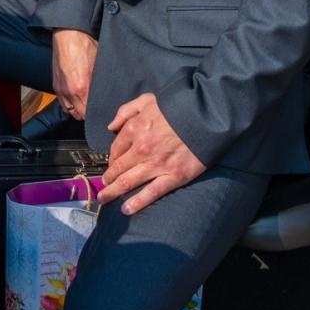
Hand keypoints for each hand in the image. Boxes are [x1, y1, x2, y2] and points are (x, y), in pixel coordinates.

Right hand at [51, 29, 97, 119]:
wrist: (68, 34)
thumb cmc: (85, 46)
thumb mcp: (98, 65)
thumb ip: (99, 83)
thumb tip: (105, 94)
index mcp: (81, 87)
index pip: (88, 112)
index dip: (96, 113)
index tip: (102, 111)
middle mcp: (69, 91)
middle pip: (79, 115)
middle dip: (87, 113)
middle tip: (95, 108)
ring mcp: (60, 89)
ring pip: (69, 111)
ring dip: (78, 110)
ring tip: (86, 104)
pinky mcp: (55, 85)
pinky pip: (62, 103)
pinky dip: (69, 104)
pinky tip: (76, 98)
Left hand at [99, 93, 205, 215]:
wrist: (206, 116)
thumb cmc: (177, 106)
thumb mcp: (147, 100)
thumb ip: (125, 111)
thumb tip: (111, 126)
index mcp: (134, 129)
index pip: (115, 149)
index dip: (111, 158)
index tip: (110, 165)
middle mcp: (141, 149)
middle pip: (118, 168)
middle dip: (108, 178)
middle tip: (103, 185)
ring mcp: (157, 164)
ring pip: (128, 182)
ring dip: (113, 192)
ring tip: (105, 198)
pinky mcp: (173, 176)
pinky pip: (151, 193)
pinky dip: (137, 203)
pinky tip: (126, 210)